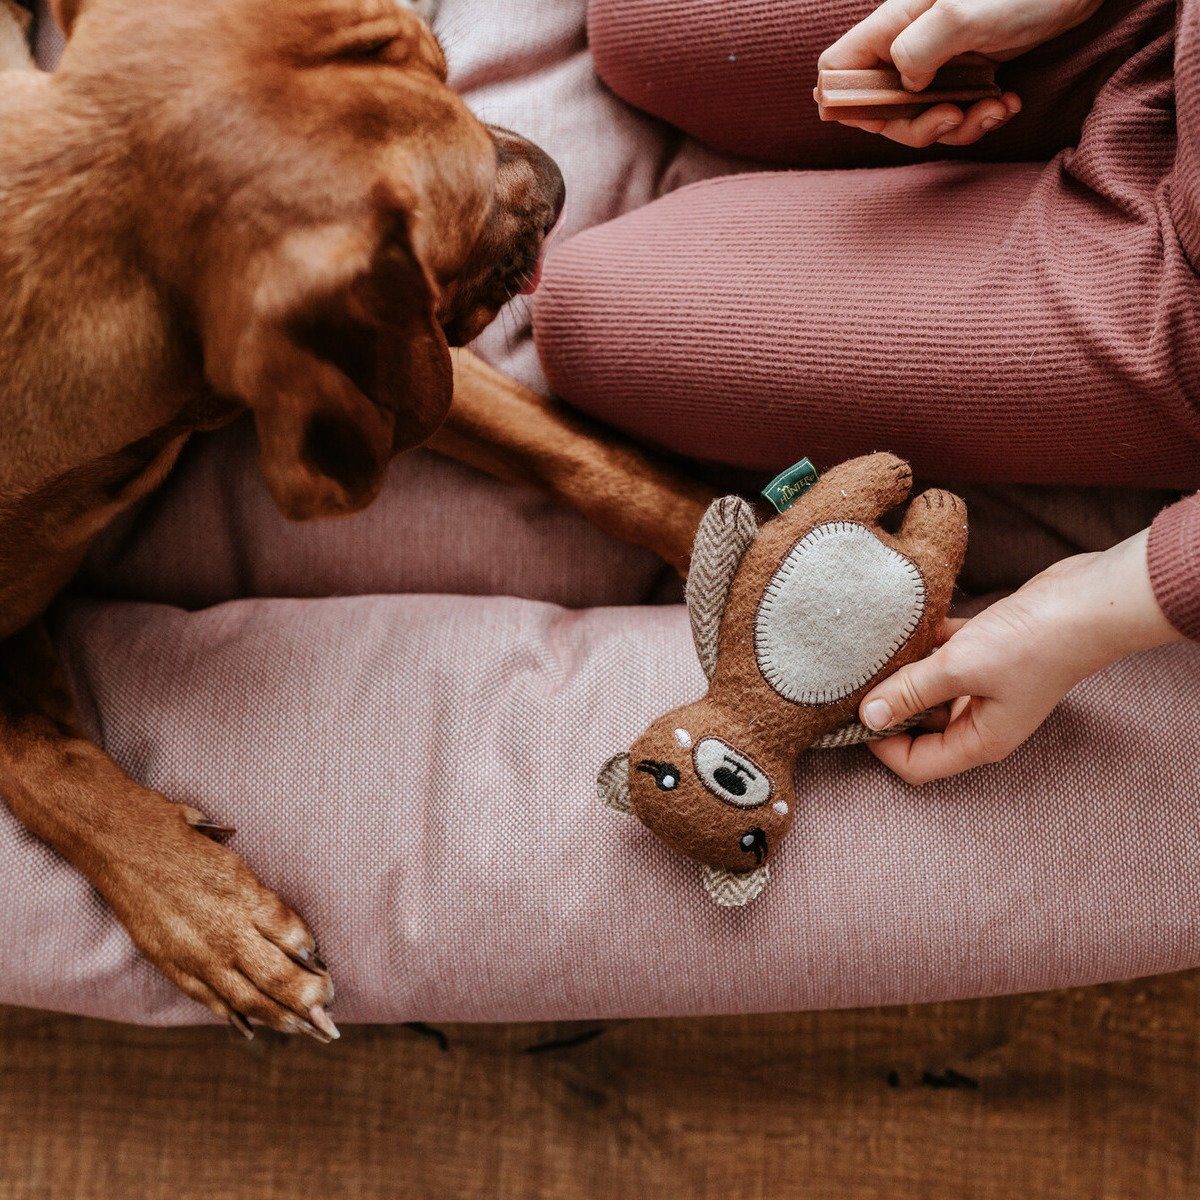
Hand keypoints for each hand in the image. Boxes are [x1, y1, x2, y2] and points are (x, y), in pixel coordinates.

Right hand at [818, 0, 1103, 146]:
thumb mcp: (960, 14)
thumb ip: (915, 50)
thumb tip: (904, 85)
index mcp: (892, 25)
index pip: (837, 69)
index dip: (845, 101)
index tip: (879, 116)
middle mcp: (908, 44)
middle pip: (881, 108)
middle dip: (916, 128)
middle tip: (952, 119)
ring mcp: (939, 60)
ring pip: (922, 117)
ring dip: (958, 128)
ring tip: (994, 110)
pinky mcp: (970, 70)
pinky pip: (958, 112)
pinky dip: (982, 118)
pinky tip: (1009, 102)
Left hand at [858, 529, 1182, 783]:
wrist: (1089, 602)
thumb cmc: (1032, 643)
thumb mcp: (958, 668)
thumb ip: (910, 692)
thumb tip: (867, 717)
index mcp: (980, 740)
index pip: (917, 766)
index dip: (882, 746)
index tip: (855, 714)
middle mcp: (982, 721)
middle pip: (920, 730)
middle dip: (889, 706)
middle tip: (859, 677)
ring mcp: (987, 689)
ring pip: (930, 690)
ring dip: (907, 671)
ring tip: (878, 648)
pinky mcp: (989, 656)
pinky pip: (946, 658)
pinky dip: (928, 644)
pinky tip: (910, 622)